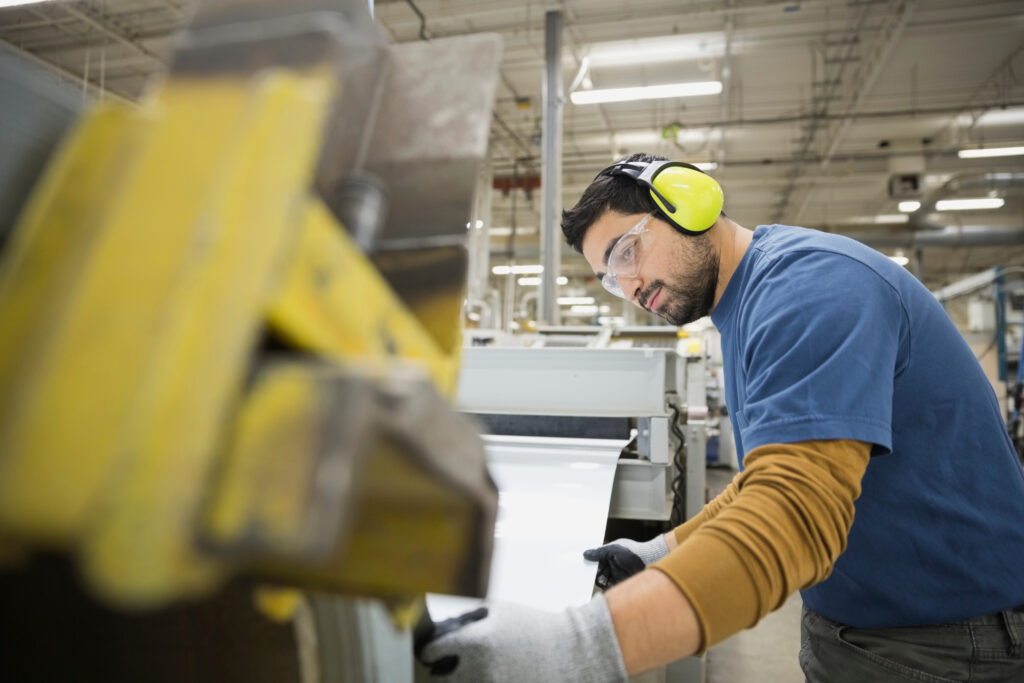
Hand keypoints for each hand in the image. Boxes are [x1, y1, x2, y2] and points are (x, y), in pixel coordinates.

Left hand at [415, 596, 626, 681]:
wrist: (570, 654)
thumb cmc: (535, 629)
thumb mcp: (501, 612)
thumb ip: (470, 620)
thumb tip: (445, 630)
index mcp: (476, 642)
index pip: (433, 651)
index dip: (430, 651)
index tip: (430, 653)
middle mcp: (479, 670)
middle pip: (440, 679)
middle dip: (442, 671)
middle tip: (445, 667)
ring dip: (459, 680)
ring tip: (470, 672)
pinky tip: (487, 679)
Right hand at [583, 534, 669, 588]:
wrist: (649, 562)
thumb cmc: (633, 552)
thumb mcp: (614, 549)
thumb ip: (599, 552)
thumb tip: (585, 554)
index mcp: (609, 553)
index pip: (596, 559)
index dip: (591, 563)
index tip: (586, 566)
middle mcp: (612, 563)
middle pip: (598, 570)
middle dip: (595, 573)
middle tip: (596, 574)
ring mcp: (615, 573)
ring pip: (602, 579)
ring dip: (601, 580)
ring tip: (603, 579)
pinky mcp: (619, 582)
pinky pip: (609, 586)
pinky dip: (606, 586)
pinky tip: (606, 584)